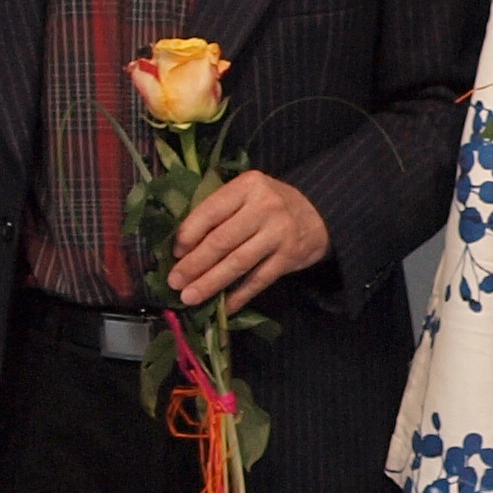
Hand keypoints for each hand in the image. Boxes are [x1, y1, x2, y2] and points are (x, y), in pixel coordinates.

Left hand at [171, 170, 332, 313]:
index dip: (189, 234)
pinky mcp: (289, 257)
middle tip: (174, 282)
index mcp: (248, 186)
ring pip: (238, 263)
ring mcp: (279, 233)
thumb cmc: (269, 204)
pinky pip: (258, 280)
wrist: (318, 214)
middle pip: (222, 241)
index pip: (211, 211)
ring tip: (189, 297)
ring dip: (210, 283)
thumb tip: (182, 247)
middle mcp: (265, 207)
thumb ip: (220, 211)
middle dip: (194, 264)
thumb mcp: (246, 194)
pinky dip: (238, 295)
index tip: (174, 253)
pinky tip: (223, 306)